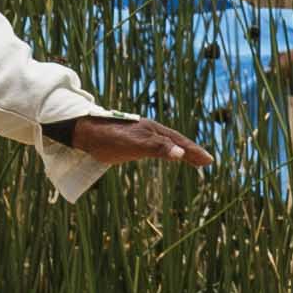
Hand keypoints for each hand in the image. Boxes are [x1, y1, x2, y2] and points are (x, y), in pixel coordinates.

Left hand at [62, 114, 219, 168]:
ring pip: (166, 143)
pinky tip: (164, 154)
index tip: (209, 161)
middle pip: (176, 141)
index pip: (180, 142)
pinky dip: (167, 151)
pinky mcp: (131, 141)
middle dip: (192, 151)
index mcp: (154, 131)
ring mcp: (141, 135)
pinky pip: (156, 146)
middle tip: (206, 162)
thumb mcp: (134, 145)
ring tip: (191, 159)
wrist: (84, 133)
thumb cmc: (108, 139)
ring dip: (180, 151)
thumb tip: (180, 153)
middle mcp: (150, 131)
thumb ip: (157, 148)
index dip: (194, 151)